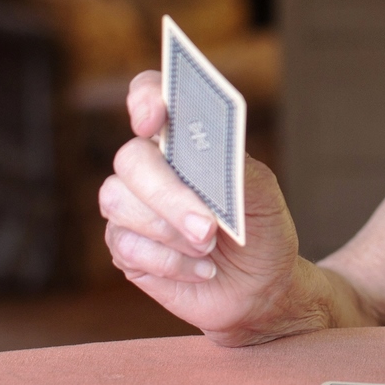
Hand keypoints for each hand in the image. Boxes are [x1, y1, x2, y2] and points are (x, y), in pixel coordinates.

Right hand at [98, 71, 326, 344]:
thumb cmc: (260, 231)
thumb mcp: (264, 197)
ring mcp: (131, 206)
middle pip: (131, 159)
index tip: (155, 119)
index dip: (145, 99)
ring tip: (210, 249)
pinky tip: (201, 269)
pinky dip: (170, 262)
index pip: (149, 96)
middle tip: (207, 228)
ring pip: (120, 203)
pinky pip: (127, 246)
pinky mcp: (125, 247)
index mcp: (183, 140)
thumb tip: (214, 154)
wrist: (260, 287)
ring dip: (170, 232)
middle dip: (169, 194)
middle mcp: (150, 166)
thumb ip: (238, 170)